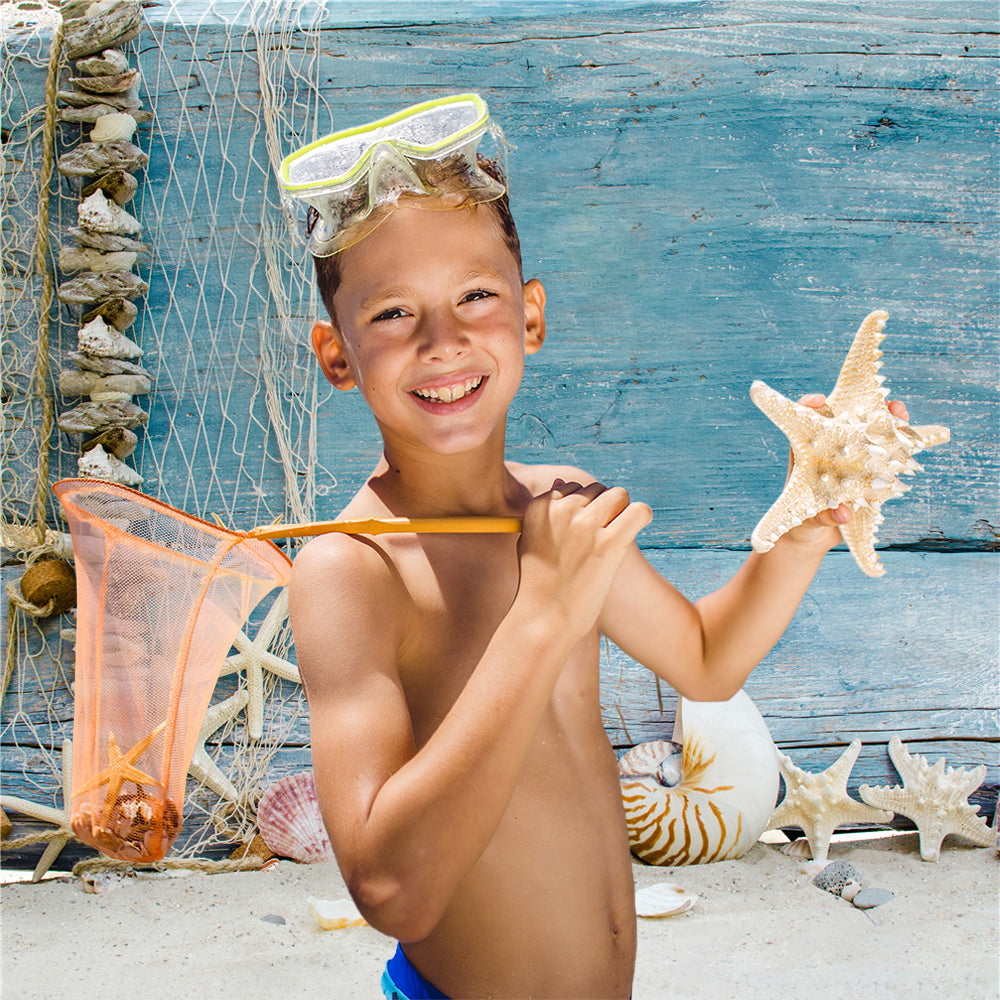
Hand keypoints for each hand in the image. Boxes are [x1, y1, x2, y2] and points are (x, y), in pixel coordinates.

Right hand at [517, 479, 651, 637]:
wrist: (545, 618)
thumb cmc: (539, 584)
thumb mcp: (531, 539)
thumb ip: (547, 511)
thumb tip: (562, 481)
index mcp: (541, 506)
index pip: (576, 487)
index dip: (585, 509)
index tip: (583, 534)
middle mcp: (563, 510)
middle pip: (600, 490)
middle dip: (604, 510)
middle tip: (599, 541)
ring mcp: (586, 525)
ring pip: (620, 496)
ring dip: (622, 514)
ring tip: (612, 541)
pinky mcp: (609, 543)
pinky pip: (639, 512)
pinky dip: (642, 518)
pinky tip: (636, 529)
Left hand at [782, 394, 909, 548]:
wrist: (815, 536)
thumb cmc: (802, 524)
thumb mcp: (808, 522)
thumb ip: (823, 517)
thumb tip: (843, 513)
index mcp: (807, 455)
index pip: (805, 423)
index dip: (811, 406)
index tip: (820, 400)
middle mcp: (829, 452)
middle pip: (846, 422)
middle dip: (865, 408)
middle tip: (883, 403)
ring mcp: (850, 462)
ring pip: (869, 435)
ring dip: (887, 423)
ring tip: (901, 414)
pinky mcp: (867, 475)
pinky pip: (884, 457)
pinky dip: (898, 447)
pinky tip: (914, 441)